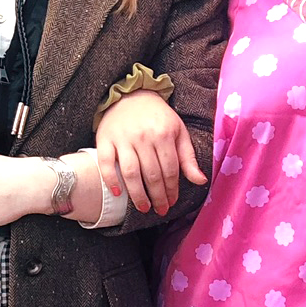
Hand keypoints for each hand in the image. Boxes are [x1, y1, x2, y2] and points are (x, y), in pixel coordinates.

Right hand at [95, 90, 204, 216]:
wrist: (130, 96)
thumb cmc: (158, 117)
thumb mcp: (178, 132)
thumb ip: (188, 158)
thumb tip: (200, 181)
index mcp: (164, 134)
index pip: (170, 170)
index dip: (172, 189)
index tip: (172, 202)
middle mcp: (143, 137)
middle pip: (151, 175)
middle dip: (157, 196)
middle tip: (160, 210)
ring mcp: (123, 139)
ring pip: (130, 173)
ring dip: (137, 194)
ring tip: (144, 207)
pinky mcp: (105, 140)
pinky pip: (106, 163)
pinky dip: (110, 180)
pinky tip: (117, 193)